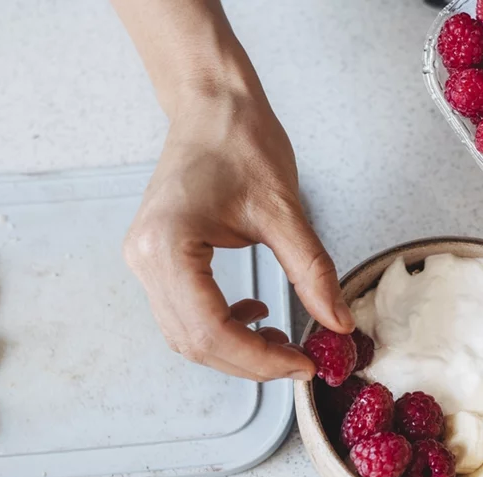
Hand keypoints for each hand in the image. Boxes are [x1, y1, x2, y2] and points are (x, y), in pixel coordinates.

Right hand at [123, 92, 353, 380]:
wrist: (212, 106)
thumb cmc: (240, 142)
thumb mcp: (285, 211)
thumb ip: (312, 273)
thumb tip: (339, 324)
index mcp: (168, 246)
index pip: (210, 329)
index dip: (258, 358)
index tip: (303, 363)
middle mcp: (144, 258)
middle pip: (195, 342)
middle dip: (250, 361)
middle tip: (300, 359)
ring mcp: (144, 261)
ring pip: (186, 335)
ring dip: (236, 349)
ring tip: (283, 342)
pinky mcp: (156, 260)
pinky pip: (185, 313)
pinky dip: (222, 326)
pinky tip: (256, 312)